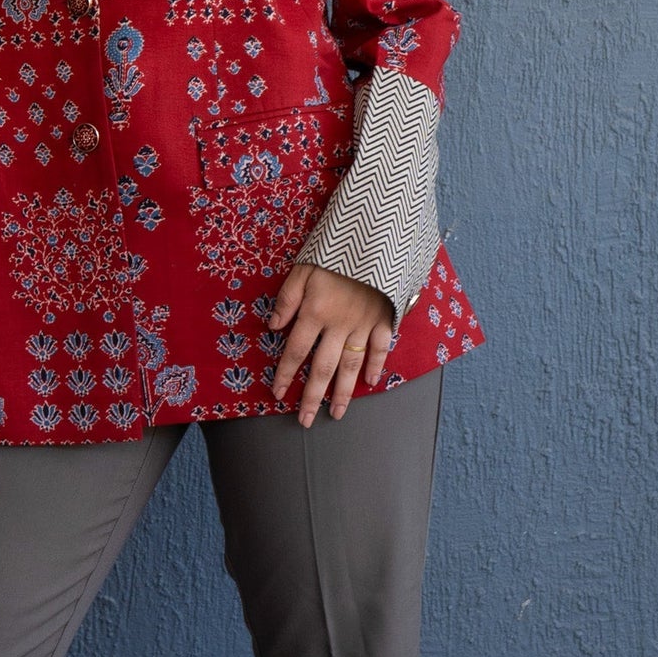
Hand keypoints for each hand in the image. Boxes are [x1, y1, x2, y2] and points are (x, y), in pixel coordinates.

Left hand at [268, 263, 393, 425]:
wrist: (374, 236)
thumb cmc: (333, 250)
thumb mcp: (302, 268)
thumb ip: (287, 299)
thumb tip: (273, 327)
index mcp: (315, 311)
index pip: (296, 351)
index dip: (285, 374)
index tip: (277, 394)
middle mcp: (338, 324)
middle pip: (322, 367)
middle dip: (311, 396)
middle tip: (304, 420)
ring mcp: (363, 323)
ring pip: (350, 365)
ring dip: (342, 392)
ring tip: (335, 414)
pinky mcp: (384, 318)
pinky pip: (381, 348)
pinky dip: (376, 366)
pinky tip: (370, 383)